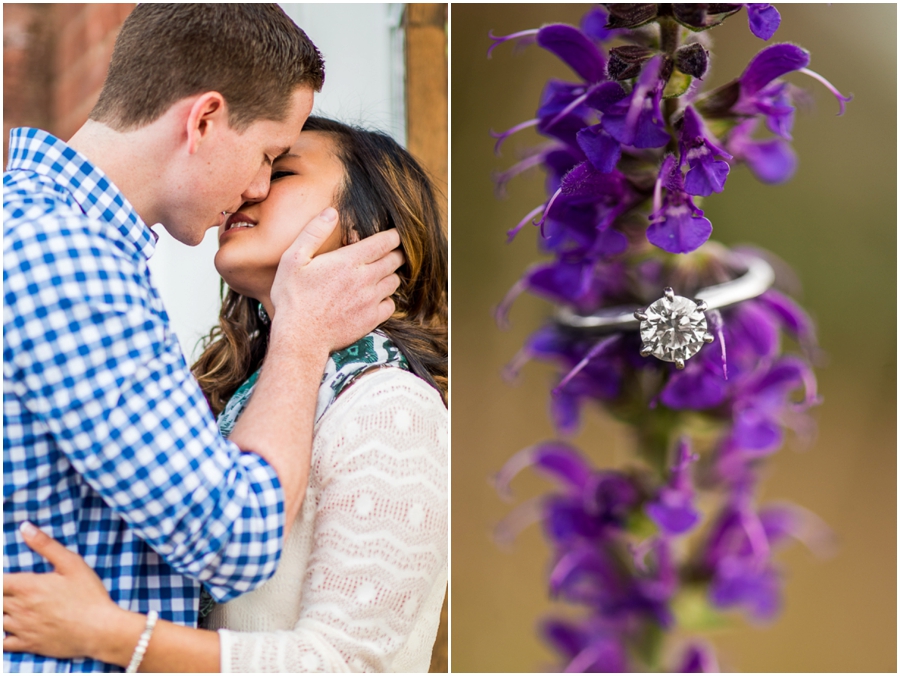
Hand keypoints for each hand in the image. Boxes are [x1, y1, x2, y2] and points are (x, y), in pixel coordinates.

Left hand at [3, 522, 128, 660]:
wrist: (99, 629)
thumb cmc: (88, 595)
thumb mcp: (72, 563)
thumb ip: (46, 545)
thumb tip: (25, 528)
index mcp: (27, 587)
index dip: (0, 579)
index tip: (6, 579)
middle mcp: (18, 608)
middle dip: (2, 594)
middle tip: (11, 591)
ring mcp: (22, 629)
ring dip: (2, 613)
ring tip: (10, 608)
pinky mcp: (28, 645)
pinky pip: (3, 644)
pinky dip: (2, 636)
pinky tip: (9, 630)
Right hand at [269, 207, 402, 351]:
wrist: (300, 338)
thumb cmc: (293, 298)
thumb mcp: (293, 259)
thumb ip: (313, 233)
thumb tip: (331, 212)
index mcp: (348, 261)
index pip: (385, 242)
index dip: (392, 236)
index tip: (391, 235)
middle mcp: (365, 279)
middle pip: (395, 260)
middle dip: (394, 253)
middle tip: (386, 253)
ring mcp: (371, 300)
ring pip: (395, 281)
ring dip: (389, 275)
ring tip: (377, 275)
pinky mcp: (372, 319)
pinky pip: (391, 305)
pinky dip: (386, 299)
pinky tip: (372, 298)